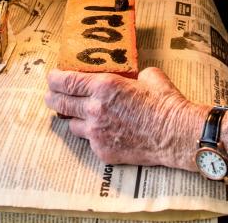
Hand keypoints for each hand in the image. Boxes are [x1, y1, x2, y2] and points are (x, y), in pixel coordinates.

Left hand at [45, 68, 206, 168]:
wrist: (176, 135)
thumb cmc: (165, 103)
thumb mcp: (149, 76)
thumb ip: (130, 76)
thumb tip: (128, 76)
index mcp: (105, 86)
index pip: (67, 82)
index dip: (55, 79)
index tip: (51, 78)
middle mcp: (95, 109)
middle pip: (61, 103)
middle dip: (52, 98)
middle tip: (50, 95)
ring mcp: (97, 132)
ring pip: (71, 124)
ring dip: (72, 117)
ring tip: (76, 113)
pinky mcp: (102, 150)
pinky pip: (88, 140)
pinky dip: (91, 135)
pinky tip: (100, 131)